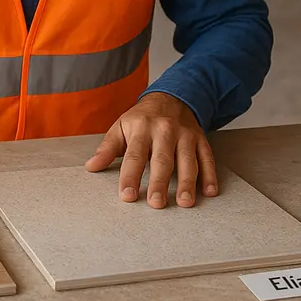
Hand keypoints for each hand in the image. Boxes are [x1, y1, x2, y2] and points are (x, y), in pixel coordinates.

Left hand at [85, 93, 217, 208]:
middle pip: (162, 159)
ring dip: (187, 182)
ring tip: (184, 202)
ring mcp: (185, 135)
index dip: (130, 176)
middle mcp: (164, 131)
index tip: (127, 195)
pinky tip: (209, 192)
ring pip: (187, 160)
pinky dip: (210, 175)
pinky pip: (207, 157)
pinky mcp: (200, 139)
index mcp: (141, 128)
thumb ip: (108, 148)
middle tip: (156, 203)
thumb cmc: (142, 118)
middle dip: (159, 182)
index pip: (134, 155)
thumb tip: (91, 167)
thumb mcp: (121, 126)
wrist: (170, 96)